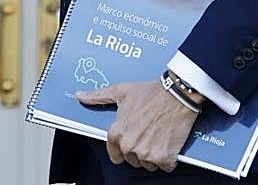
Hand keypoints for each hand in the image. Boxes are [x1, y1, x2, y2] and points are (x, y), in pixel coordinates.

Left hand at [75, 81, 197, 171]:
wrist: (177, 93)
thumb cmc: (150, 92)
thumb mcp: (120, 91)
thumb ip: (98, 97)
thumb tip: (81, 96)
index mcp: (116, 133)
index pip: (114, 155)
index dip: (123, 148)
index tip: (132, 139)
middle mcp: (129, 146)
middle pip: (132, 160)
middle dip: (140, 150)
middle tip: (148, 133)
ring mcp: (146, 153)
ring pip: (148, 164)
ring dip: (154, 154)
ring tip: (159, 135)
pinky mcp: (164, 157)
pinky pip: (165, 166)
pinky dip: (169, 157)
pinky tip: (169, 141)